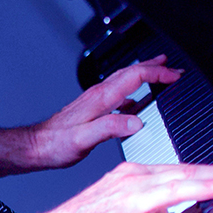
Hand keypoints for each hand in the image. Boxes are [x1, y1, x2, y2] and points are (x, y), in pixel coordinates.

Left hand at [0, 55, 181, 174]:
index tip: (175, 74)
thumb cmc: (56, 144)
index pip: (134, 76)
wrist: (37, 146)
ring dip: (143, 75)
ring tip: (159, 73)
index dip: (157, 72)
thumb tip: (136, 121)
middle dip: (154, 67)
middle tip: (173, 66)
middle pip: (130, 72)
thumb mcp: (85, 139)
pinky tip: (136, 100)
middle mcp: (98, 95)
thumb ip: (111, 128)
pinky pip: (117, 93)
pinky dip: (132, 91)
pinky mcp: (92, 108)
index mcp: (100, 98)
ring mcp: (94, 100)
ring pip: (123, 80)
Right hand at [0, 160, 212, 212]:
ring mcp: (125, 203)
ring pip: (170, 192)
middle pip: (178, 175)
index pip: (175, 169)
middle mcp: (129, 183)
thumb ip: (148, 210)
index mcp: (129, 176)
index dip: (205, 170)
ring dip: (200, 190)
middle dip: (211, 174)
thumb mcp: (119, 210)